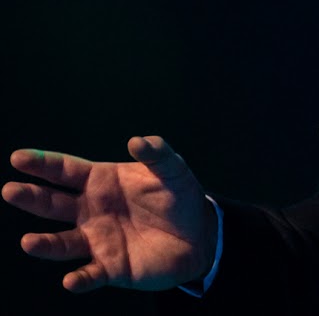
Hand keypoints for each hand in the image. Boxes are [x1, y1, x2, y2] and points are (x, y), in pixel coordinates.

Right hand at [2, 136, 216, 292]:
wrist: (199, 233)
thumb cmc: (180, 195)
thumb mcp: (172, 168)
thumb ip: (156, 152)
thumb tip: (136, 140)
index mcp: (102, 181)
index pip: (66, 170)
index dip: (43, 163)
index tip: (18, 157)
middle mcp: (92, 211)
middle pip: (53, 204)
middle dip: (31, 197)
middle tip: (10, 190)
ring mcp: (97, 240)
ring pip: (62, 243)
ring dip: (45, 245)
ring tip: (29, 242)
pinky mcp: (110, 267)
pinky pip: (89, 275)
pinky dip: (79, 278)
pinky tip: (72, 279)